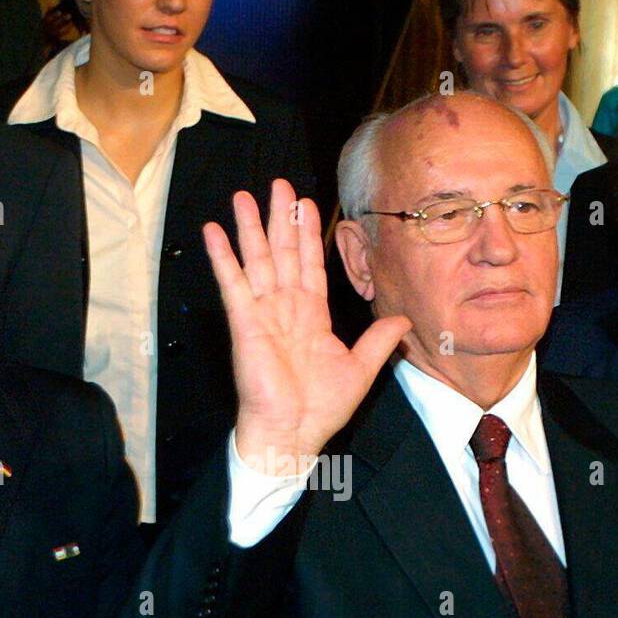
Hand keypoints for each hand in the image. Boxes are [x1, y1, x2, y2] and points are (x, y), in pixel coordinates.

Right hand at [204, 178, 410, 475]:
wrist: (292, 433)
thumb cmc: (320, 409)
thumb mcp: (361, 369)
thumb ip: (379, 341)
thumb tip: (403, 320)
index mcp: (310, 317)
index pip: (309, 265)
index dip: (307, 235)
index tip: (306, 204)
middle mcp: (285, 310)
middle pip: (281, 253)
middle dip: (280, 218)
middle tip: (278, 184)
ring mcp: (263, 314)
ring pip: (257, 260)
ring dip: (250, 227)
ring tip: (244, 195)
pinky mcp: (245, 323)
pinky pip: (233, 284)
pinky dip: (223, 257)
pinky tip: (214, 231)